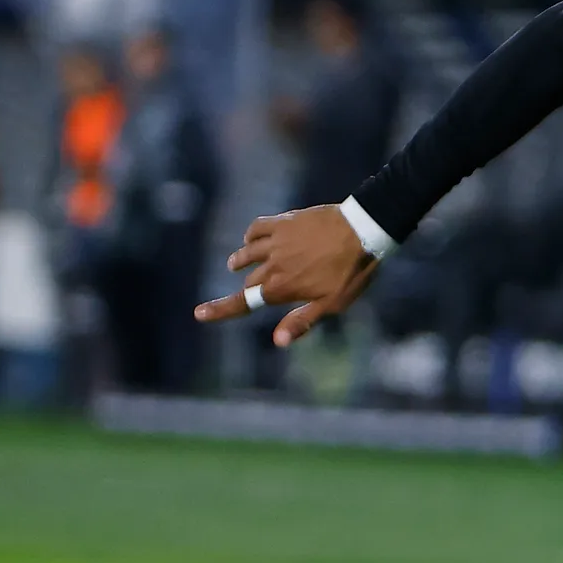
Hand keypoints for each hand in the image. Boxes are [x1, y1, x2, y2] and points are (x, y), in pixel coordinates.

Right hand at [195, 203, 376, 345]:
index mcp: (282, 287)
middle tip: (243, 293)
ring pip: (247, 252)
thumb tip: (278, 341)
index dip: (220, 310)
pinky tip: (250, 238)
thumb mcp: (333, 304)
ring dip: (239, 260)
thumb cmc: (352, 272)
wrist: (363, 230)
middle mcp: (272, 264)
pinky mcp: (283, 221)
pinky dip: (249, 235)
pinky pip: (256, 227)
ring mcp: (276, 240)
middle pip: (249, 279)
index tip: (198, 314)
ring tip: (233, 263)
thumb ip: (303, 321)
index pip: (244, 301)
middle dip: (245, 288)